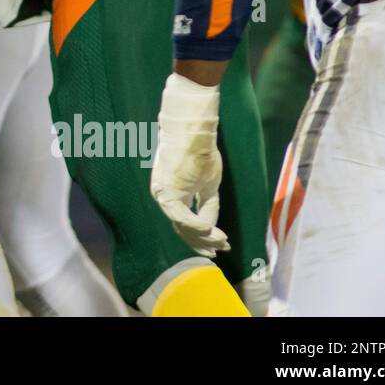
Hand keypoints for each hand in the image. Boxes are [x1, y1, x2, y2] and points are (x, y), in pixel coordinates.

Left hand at [150, 72, 228, 256]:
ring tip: (220, 242)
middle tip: (218, 252)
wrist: (193, 132)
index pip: (183, 222)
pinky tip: (211, 232)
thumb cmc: (201, 152)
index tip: (219, 245)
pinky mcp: (167, 191)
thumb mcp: (209, 184)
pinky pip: (181, 216)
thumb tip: (211, 228)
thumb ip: (207, 205)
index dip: (201, 237)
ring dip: (203, 237)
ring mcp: (164, 194)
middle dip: (201, 243)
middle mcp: (164, 196)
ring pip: (181, 225)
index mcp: (172, 194)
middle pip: (180, 228)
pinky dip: (196, 226)